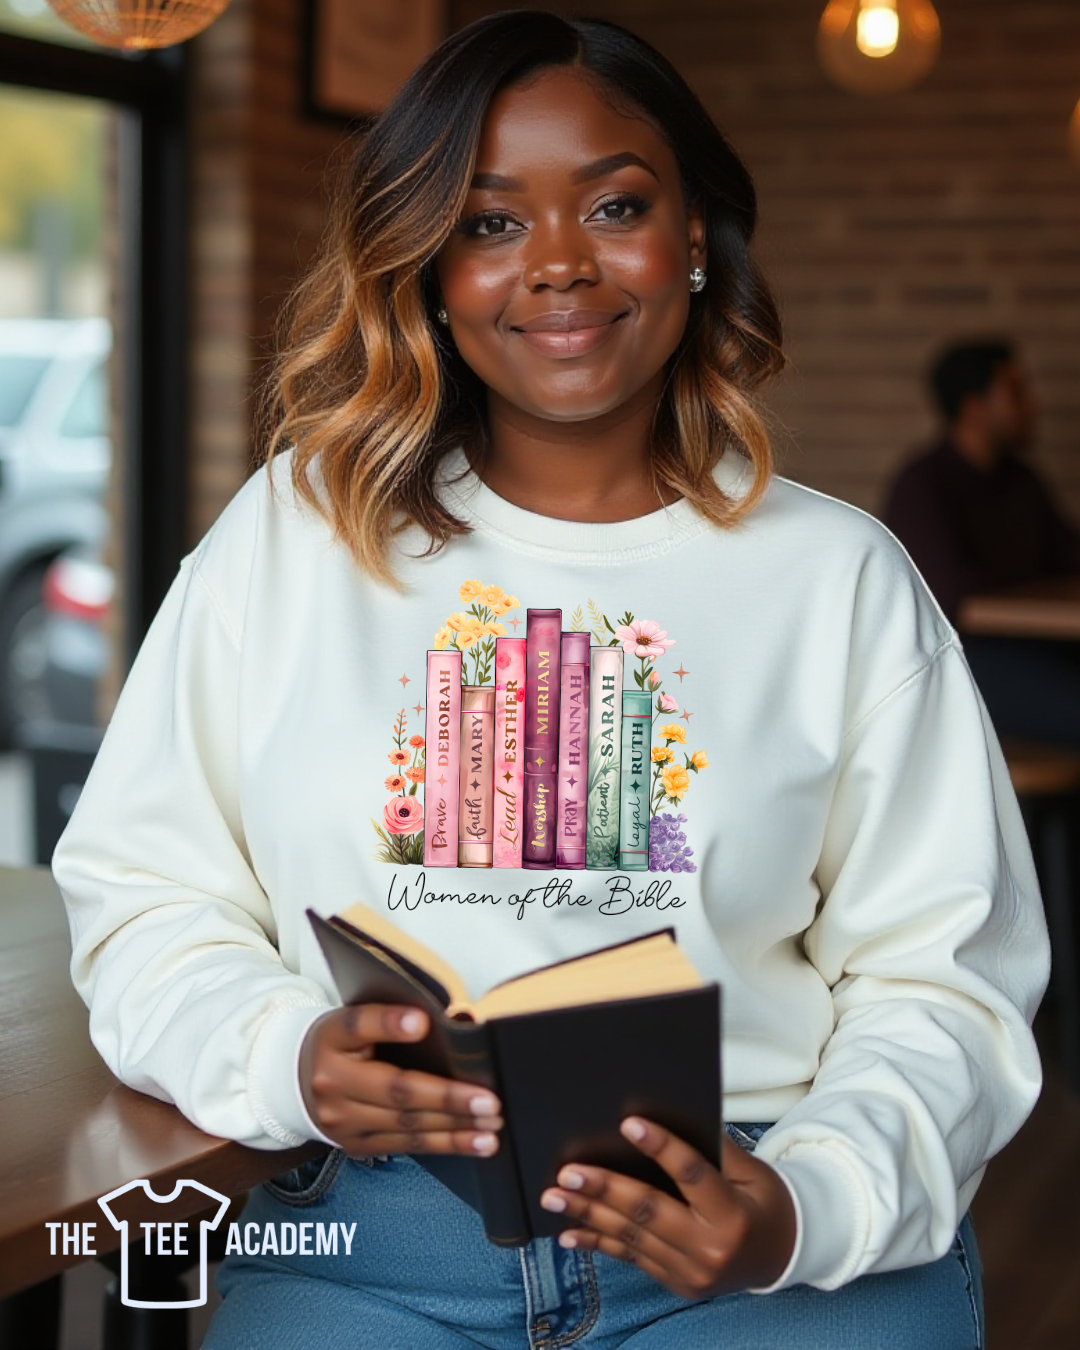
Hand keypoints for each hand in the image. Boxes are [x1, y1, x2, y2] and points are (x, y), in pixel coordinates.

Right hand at [299, 1004, 502, 1158]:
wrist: (296, 1082)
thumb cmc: (338, 1044)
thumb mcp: (352, 1020)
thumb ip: (390, 1017)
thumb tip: (440, 1021)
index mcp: (332, 1040)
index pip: (360, 1027)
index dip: (391, 1024)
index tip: (423, 1022)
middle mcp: (333, 1085)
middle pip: (396, 1091)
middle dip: (447, 1099)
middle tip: (489, 1101)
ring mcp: (343, 1122)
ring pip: (406, 1126)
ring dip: (454, 1129)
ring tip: (490, 1127)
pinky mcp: (356, 1146)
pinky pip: (407, 1147)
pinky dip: (445, 1144)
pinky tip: (475, 1143)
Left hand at [539, 1118, 795, 1298]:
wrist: (782, 1256)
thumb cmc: (765, 1202)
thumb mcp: (752, 1173)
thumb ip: (714, 1149)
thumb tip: (670, 1116)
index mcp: (732, 1214)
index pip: (692, 1175)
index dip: (661, 1148)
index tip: (629, 1123)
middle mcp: (710, 1247)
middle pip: (649, 1211)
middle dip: (604, 1188)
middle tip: (568, 1170)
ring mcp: (690, 1271)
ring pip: (631, 1237)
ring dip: (588, 1214)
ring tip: (555, 1196)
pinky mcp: (676, 1283)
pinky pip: (631, 1259)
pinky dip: (598, 1243)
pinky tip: (570, 1232)